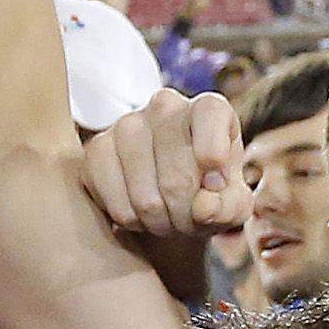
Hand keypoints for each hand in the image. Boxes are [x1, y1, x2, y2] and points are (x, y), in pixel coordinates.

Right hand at [77, 88, 245, 239]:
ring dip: (160, 222)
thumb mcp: (232, 204)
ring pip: (145, 196)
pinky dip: (131, 221)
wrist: (169, 199)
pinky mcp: (96, 149)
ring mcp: (125, 124)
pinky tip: (141, 214)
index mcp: (208, 109)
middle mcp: (165, 106)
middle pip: (177, 175)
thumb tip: (203, 207)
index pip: (210, 115)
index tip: (216, 185)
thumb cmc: (210, 194)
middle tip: (190, 221)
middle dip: (187, 214)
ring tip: (168, 218)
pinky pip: (114, 201)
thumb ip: (230, 206)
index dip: (214, 155)